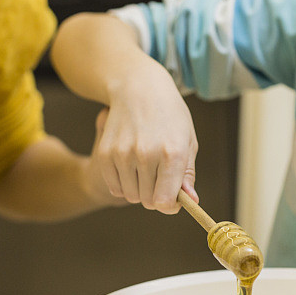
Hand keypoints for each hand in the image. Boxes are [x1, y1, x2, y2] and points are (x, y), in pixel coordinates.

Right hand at [94, 72, 198, 213]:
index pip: (165, 202)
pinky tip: (130, 164)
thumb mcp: (187, 141)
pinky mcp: (105, 153)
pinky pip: (115, 187)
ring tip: (145, 166)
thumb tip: (190, 201)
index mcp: (172, 153)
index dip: (170, 206)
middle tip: (159, 175)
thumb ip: (187, 174)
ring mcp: (122, 154)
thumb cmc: (169, 116)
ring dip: (139, 188)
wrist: (138, 88)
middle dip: (156, 195)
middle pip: (149, 202)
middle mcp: (146, 154)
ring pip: (131, 196)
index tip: (173, 199)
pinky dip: (123, 183)